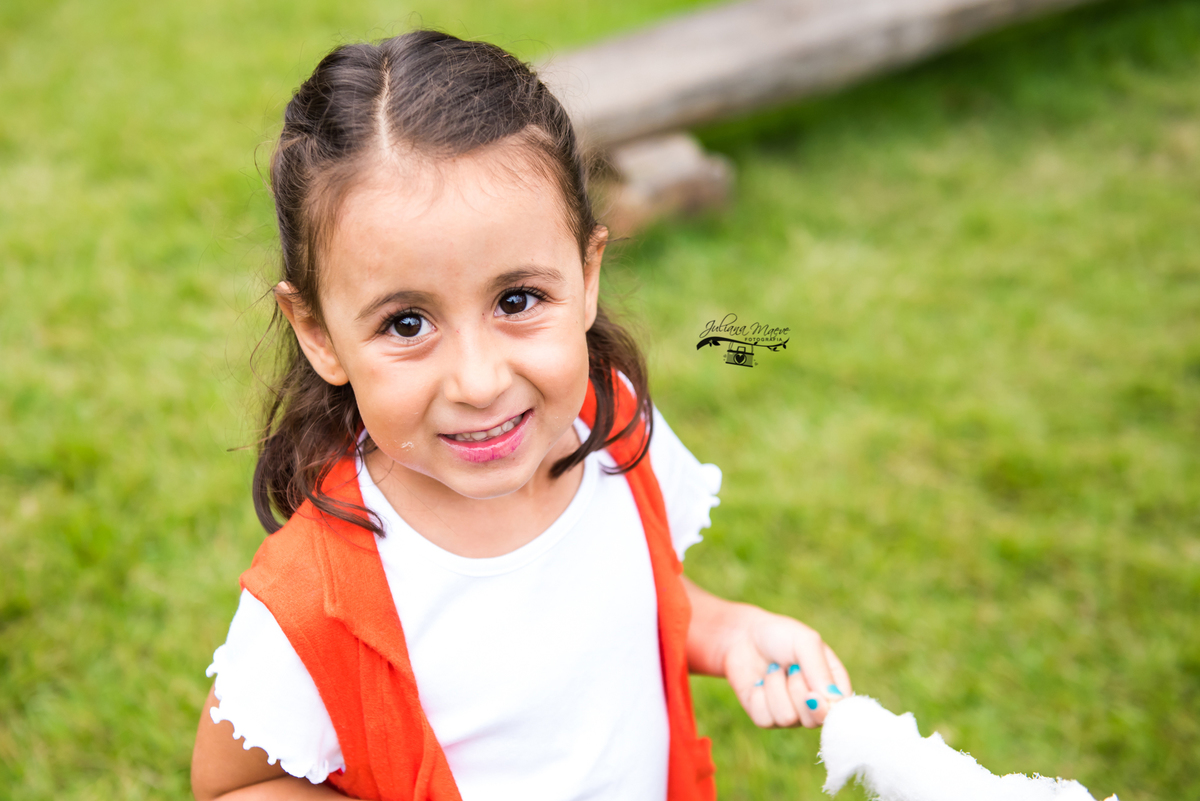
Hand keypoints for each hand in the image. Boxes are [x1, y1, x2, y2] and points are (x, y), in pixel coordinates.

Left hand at [721, 608, 851, 728]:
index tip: (812, 693)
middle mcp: (813, 705)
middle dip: (797, 690)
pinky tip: (759, 681)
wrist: (743, 635)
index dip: (826, 708)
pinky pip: (764, 719)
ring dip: (775, 688)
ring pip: (787, 719)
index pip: (839, 712)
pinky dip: (759, 695)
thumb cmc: (780, 635)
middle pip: (813, 720)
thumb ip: (820, 669)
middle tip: (790, 667)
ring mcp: (790, 714)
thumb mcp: (805, 642)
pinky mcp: (765, 717)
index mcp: (832, 686)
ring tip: (773, 669)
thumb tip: (832, 700)